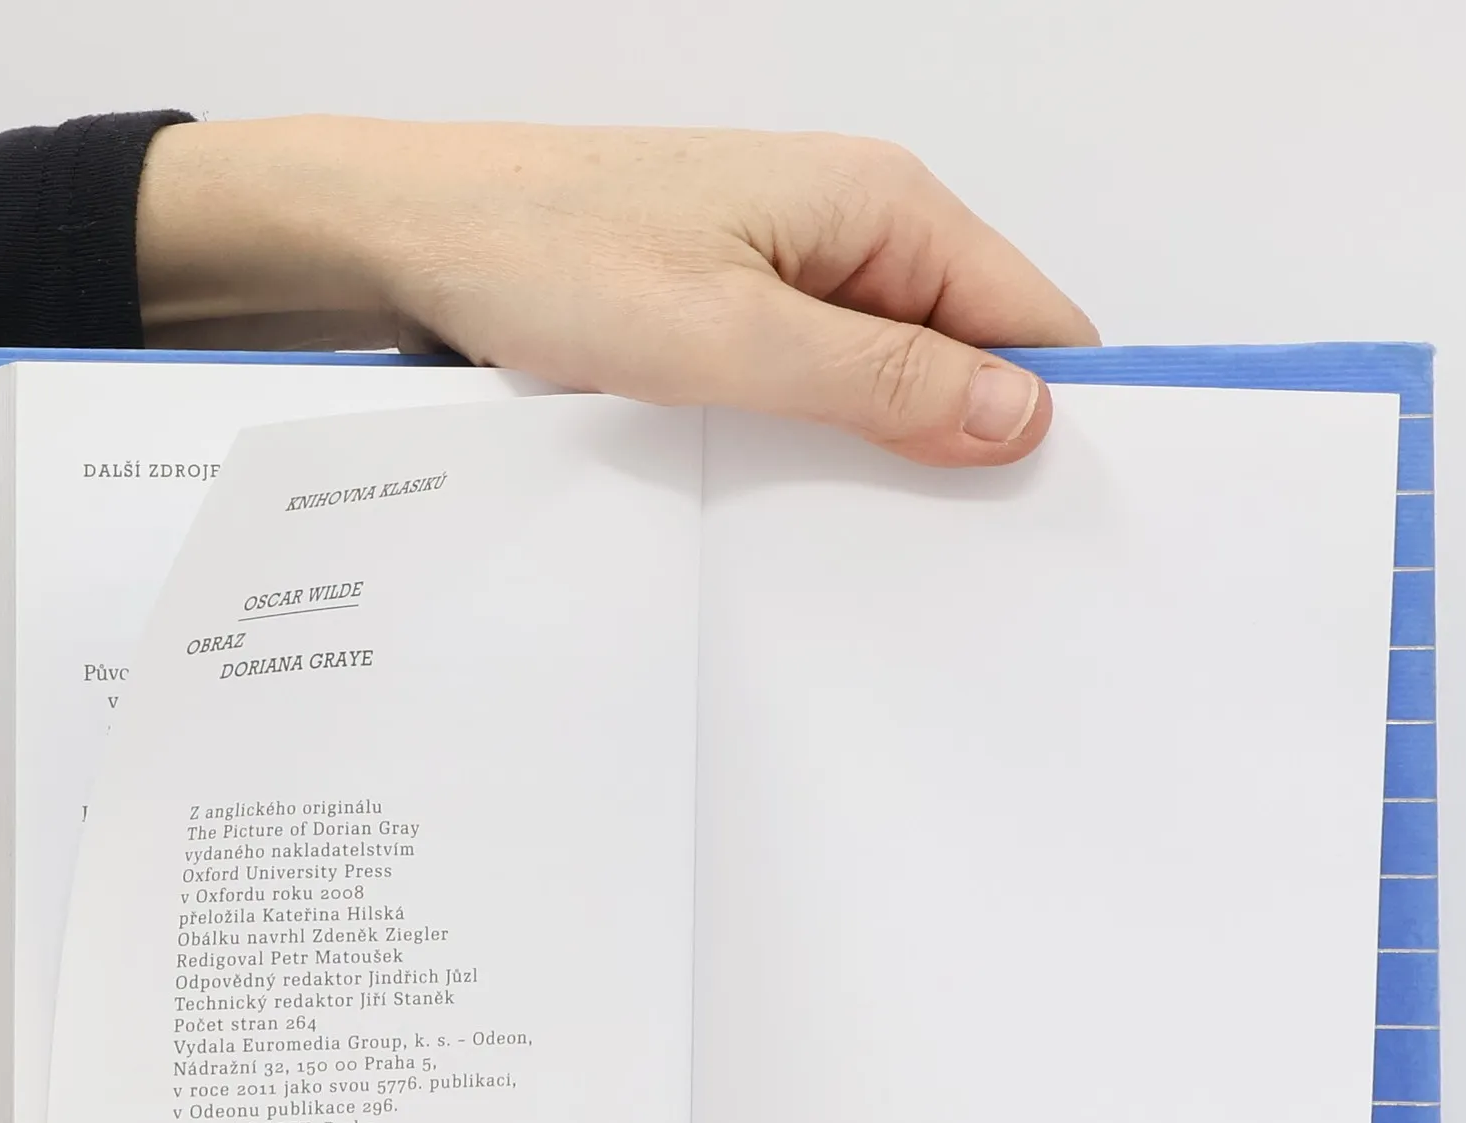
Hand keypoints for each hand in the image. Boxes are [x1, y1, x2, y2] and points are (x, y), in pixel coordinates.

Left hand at [136, 120, 1096, 466]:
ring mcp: (792, 276)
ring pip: (891, 383)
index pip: (1032, 322)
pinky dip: (824, 448)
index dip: (1056, 421)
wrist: (408, 237)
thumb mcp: (731, 335)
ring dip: (890, 459)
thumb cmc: (549, 255)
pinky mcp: (737, 317)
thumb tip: (1019, 418)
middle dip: (972, 454)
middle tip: (966, 572)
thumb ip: (882, 378)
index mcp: (882, 207)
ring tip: (882, 556)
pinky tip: (807, 514)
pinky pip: (818, 390)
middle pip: (970, 358)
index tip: (1054, 526)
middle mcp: (851, 233)